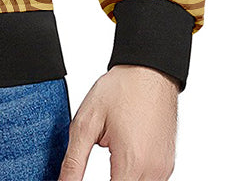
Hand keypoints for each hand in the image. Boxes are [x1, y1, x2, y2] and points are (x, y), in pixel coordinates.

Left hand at [57, 64, 178, 180]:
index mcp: (132, 163)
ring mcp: (163, 170)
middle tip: (89, 168)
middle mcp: (153, 172)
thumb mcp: (86, 123)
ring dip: (120, 180)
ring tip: (108, 154)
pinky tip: (121, 156)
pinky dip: (132, 176)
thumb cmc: (121, 90)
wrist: (150, 71)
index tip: (79, 180)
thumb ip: (74, 161)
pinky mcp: (166, 164)